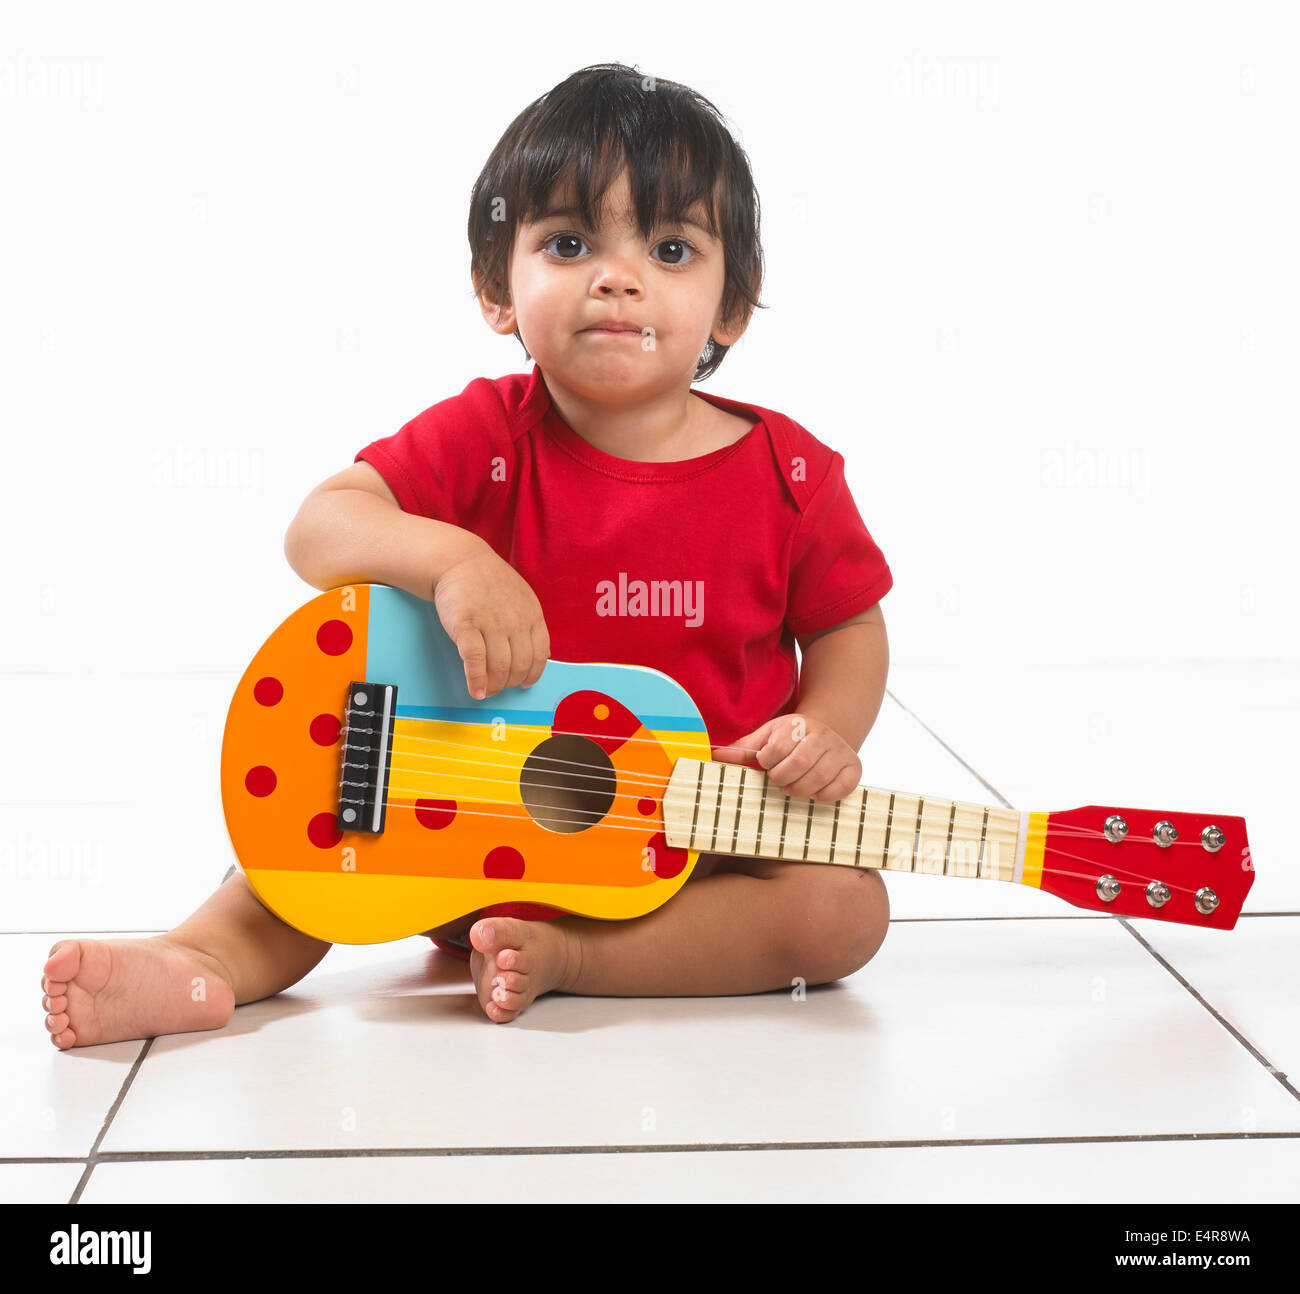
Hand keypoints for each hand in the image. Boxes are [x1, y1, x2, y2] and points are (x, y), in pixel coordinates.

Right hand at [432, 549, 549, 698]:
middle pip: (519, 665)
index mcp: (531, 615)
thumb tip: (543, 654)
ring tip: (487, 690)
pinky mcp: (465, 625)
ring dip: (494, 686)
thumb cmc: (490, 581)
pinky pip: (474, 661)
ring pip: (499, 667)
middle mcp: (515, 621)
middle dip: (511, 682)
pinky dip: (476, 680)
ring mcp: (491, 624)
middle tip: (501, 687)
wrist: (459, 561)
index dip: (533, 674)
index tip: (525, 684)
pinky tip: (476, 690)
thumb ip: (532, 624)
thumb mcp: (522, 597)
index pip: (540, 654)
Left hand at [712, 713, 861, 801]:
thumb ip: (743, 747)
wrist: (827, 730)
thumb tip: (714, 755)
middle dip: (782, 778)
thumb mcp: (767, 736)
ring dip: (800, 789)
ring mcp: (841, 751)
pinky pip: (839, 788)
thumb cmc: (791, 738)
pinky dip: (823, 795)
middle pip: (798, 764)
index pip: (776, 749)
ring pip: (818, 778)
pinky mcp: (854, 768)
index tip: (767, 763)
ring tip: (793, 786)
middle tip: (779, 779)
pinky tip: (814, 791)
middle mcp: (823, 735)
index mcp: (798, 724)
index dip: (767, 762)